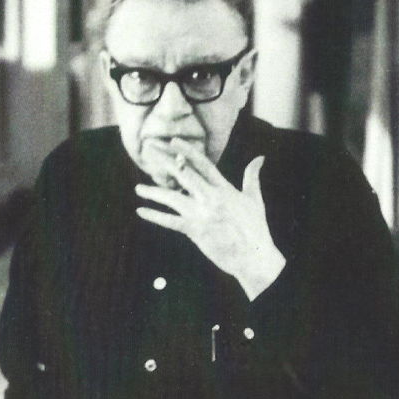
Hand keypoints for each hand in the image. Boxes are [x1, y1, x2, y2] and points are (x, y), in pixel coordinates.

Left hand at [135, 144, 285, 299]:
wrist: (255, 257)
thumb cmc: (256, 229)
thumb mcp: (254, 199)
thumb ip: (252, 176)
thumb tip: (259, 157)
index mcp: (225, 189)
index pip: (203, 164)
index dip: (187, 151)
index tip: (173, 141)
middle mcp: (212, 198)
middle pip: (184, 174)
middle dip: (165, 161)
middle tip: (148, 149)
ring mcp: (203, 214)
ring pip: (172, 197)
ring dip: (153, 192)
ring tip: (138, 188)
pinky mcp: (196, 231)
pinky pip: (171, 221)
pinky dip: (155, 216)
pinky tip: (141, 211)